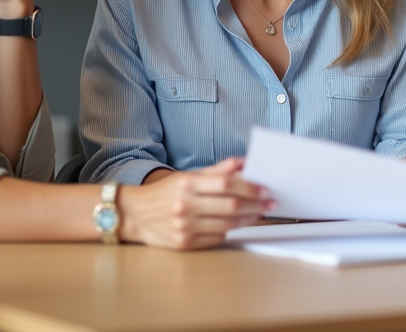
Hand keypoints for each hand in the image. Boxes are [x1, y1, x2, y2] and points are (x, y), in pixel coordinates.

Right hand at [116, 158, 273, 249]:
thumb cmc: (165, 193)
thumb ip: (217, 170)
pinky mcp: (185, 244)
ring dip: (248, 219)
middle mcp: (185, 206)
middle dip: (255, 204)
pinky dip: (230, 230)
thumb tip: (243, 163)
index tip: (264, 189)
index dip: (249, 187)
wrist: (136, 215)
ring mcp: (184, 227)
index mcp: (187, 184)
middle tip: (269, 203)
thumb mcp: (188, 176)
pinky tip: (235, 223)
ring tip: (257, 213)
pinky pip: (217, 237)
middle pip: (230, 205)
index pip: (226, 183)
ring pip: (227, 224)